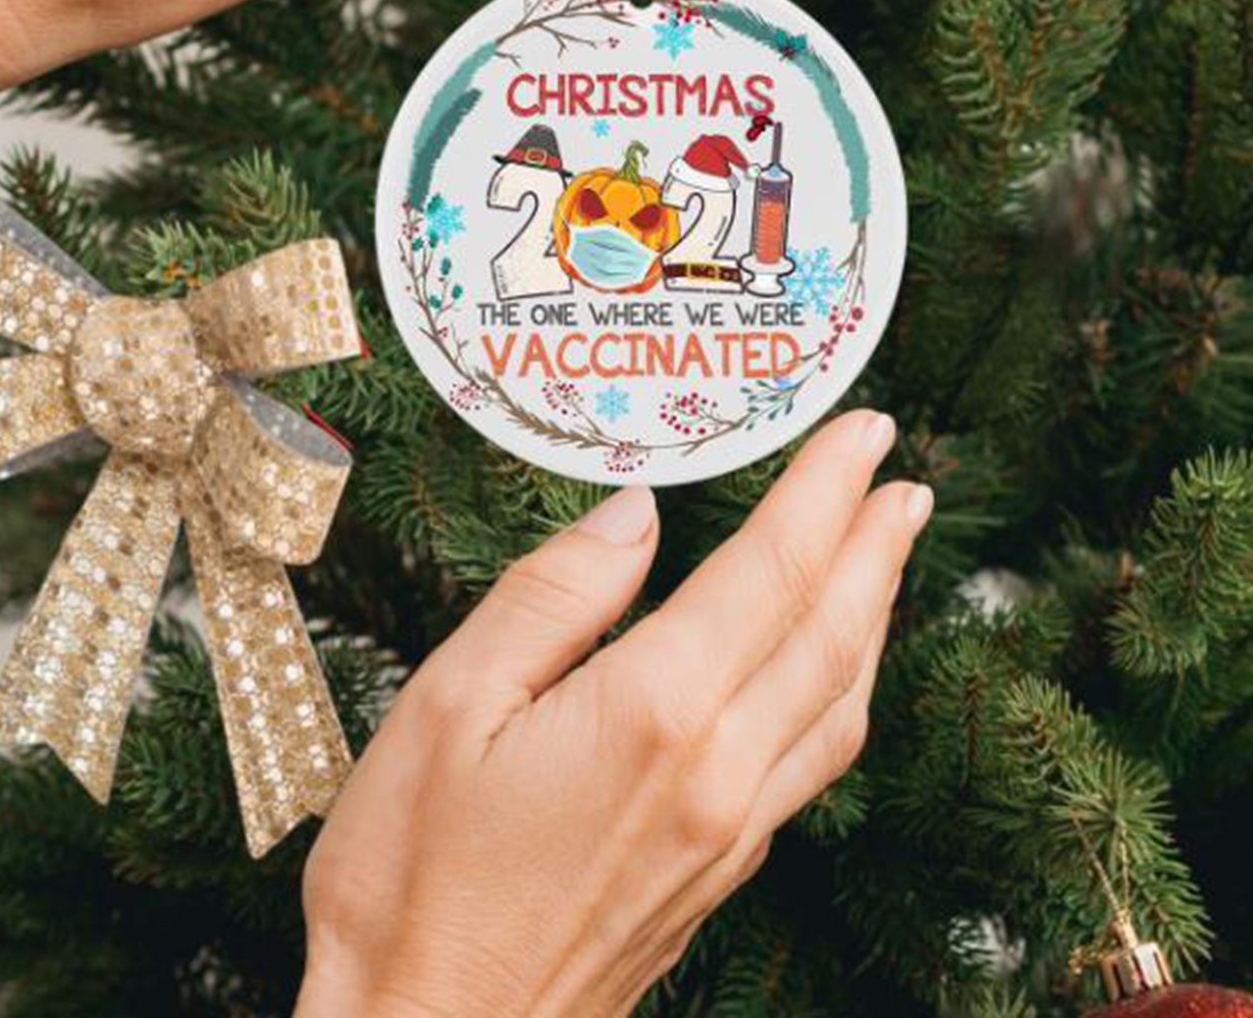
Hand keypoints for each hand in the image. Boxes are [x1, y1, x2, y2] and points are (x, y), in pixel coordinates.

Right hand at [294, 411, 931, 1017]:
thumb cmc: (410, 882)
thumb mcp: (446, 705)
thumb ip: (552, 596)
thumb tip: (633, 513)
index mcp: (655, 714)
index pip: (772, 571)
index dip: (825, 490)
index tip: (863, 430)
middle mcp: (718, 775)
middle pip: (828, 633)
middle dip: (873, 543)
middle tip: (903, 477)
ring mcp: (729, 835)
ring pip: (838, 703)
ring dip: (873, 616)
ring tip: (885, 556)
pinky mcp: (717, 878)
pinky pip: (813, 763)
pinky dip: (840, 692)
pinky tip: (828, 674)